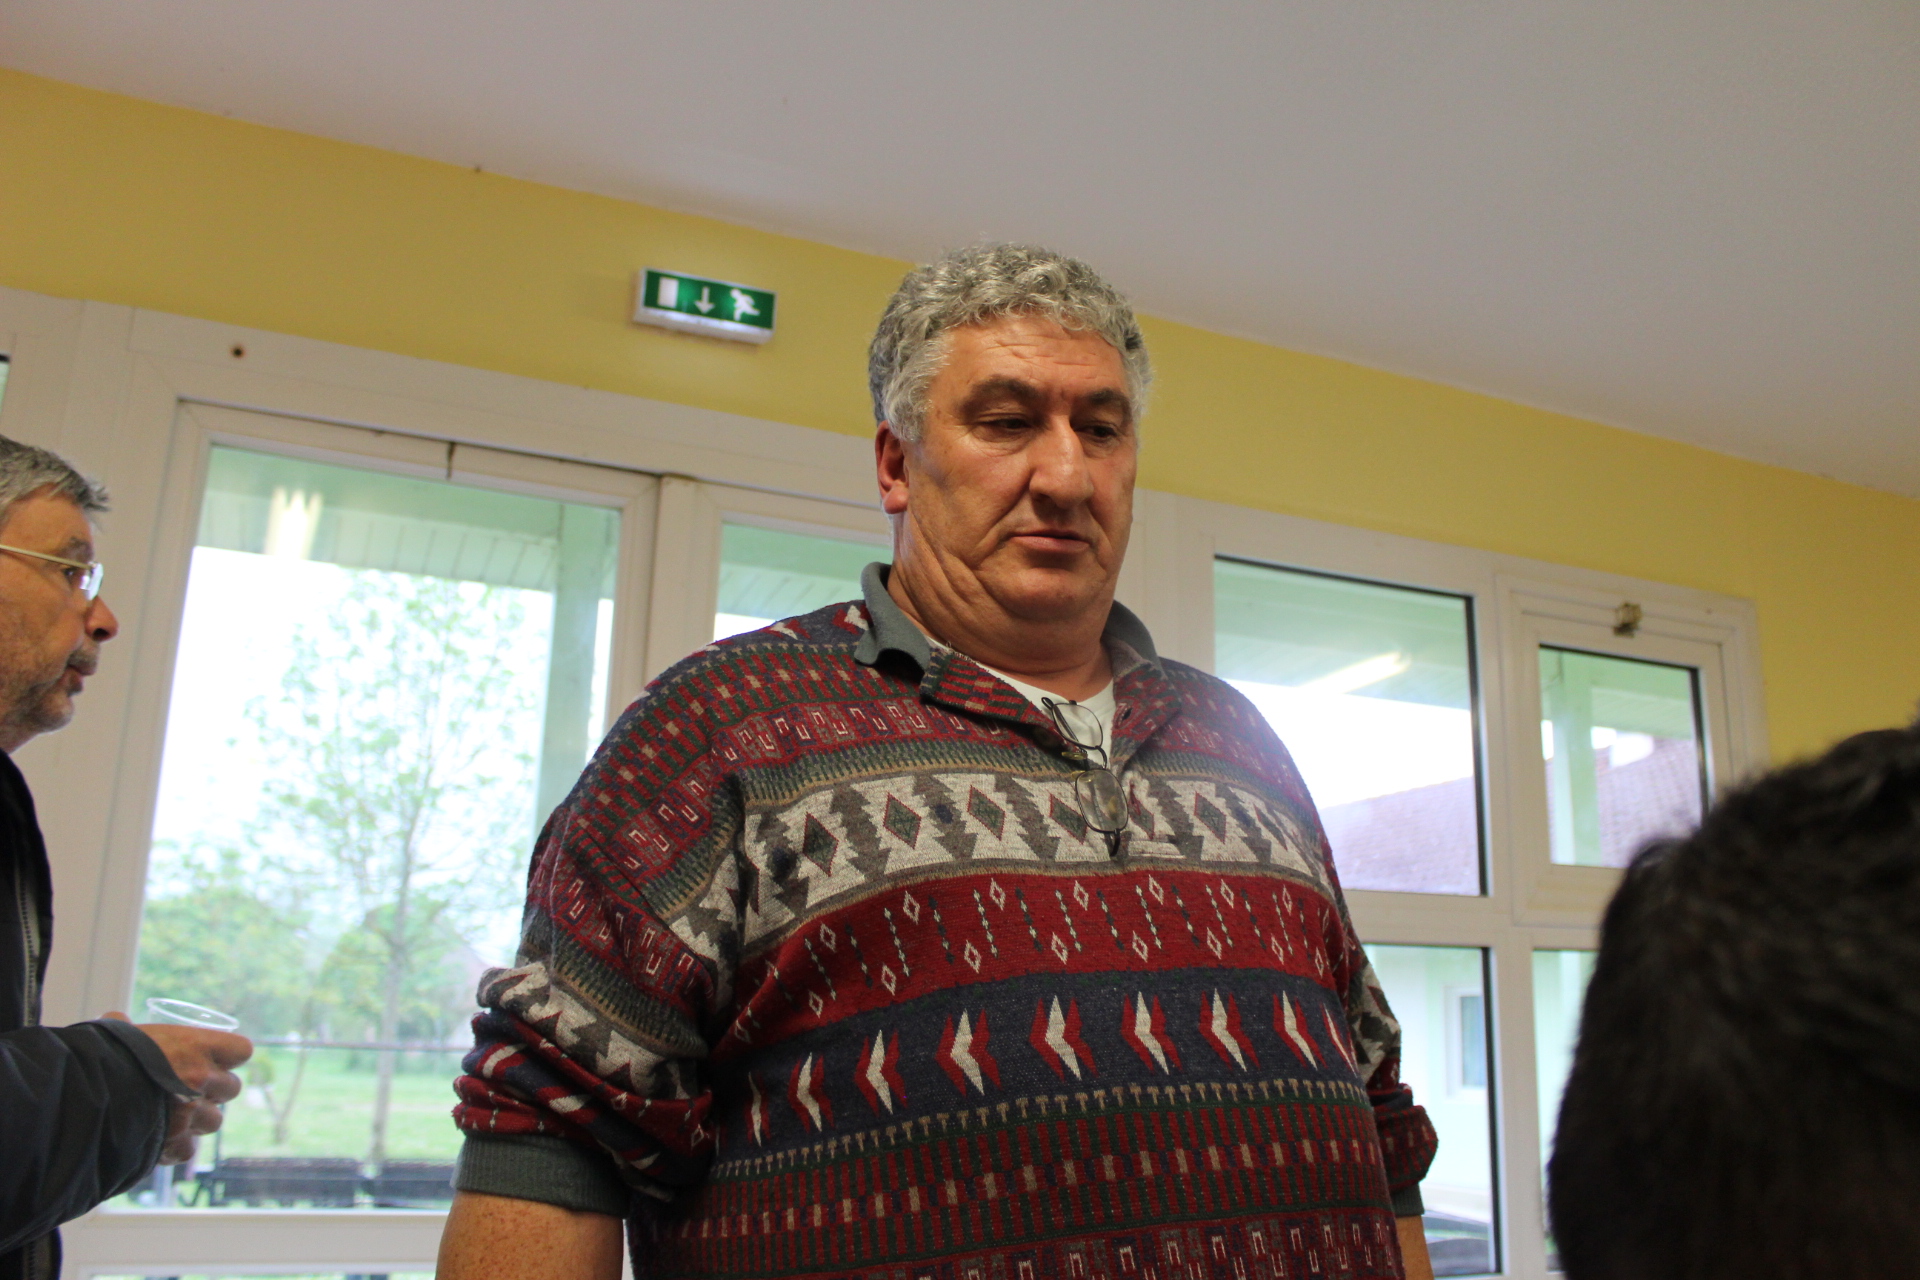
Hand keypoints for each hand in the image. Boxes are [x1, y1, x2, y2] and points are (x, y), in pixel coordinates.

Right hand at [104, 1012, 252, 1164]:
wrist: (85, 1100)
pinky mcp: (176, 1143)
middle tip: (189, 1091)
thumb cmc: (101, 1059)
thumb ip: (124, 1026)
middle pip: (232, 1088)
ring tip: (172, 1117)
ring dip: (198, 1120)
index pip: (241, 1050)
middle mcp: (202, 1080)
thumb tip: (116, 1019)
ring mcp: (192, 1114)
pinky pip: (187, 1149)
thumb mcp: (117, 1034)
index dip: (228, 1056)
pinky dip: (174, 1147)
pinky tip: (156, 1141)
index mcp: (196, 1047)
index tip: (213, 1059)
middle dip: (214, 1091)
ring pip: (214, 1121)